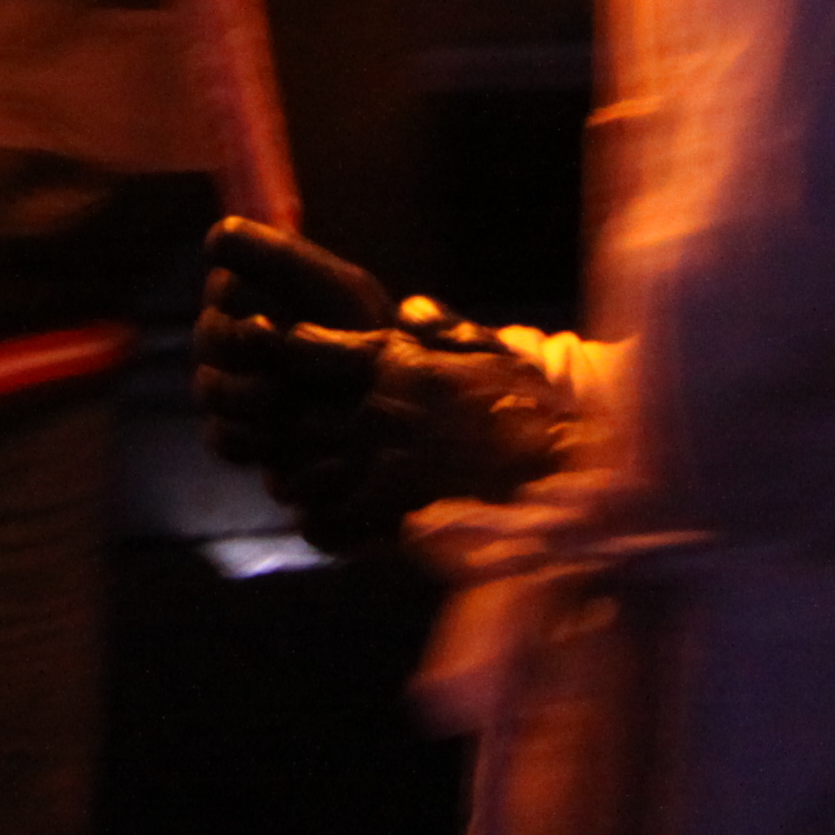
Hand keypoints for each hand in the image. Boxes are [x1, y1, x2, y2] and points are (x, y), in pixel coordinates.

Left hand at [193, 217, 574, 555]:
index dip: (270, 351)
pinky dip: (321, 524)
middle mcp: (375, 411)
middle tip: (271, 430)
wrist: (571, 467)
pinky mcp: (395, 514)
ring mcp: (381, 464)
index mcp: (392, 364)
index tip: (263, 355)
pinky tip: (331, 518)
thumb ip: (440, 330)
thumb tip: (409, 310)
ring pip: (294, 470)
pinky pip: (325, 523)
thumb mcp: (486, 351)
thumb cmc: (532, 407)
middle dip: (270, 422)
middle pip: (282, 411)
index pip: (298, 348)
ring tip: (296, 477)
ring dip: (291, 475)